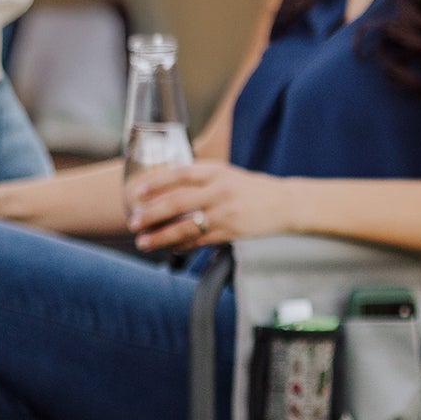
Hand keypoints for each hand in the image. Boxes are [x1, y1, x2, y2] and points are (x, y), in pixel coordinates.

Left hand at [126, 159, 292, 254]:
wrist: (287, 204)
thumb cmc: (255, 189)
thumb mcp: (229, 175)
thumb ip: (203, 178)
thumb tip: (169, 183)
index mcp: (218, 172)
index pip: (181, 174)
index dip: (157, 183)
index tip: (138, 192)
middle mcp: (220, 191)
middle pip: (178, 202)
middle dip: (152, 214)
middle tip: (133, 222)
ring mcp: (226, 213)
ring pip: (186, 226)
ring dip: (161, 236)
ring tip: (144, 242)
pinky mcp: (231, 232)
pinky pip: (200, 240)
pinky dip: (182, 245)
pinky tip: (170, 247)